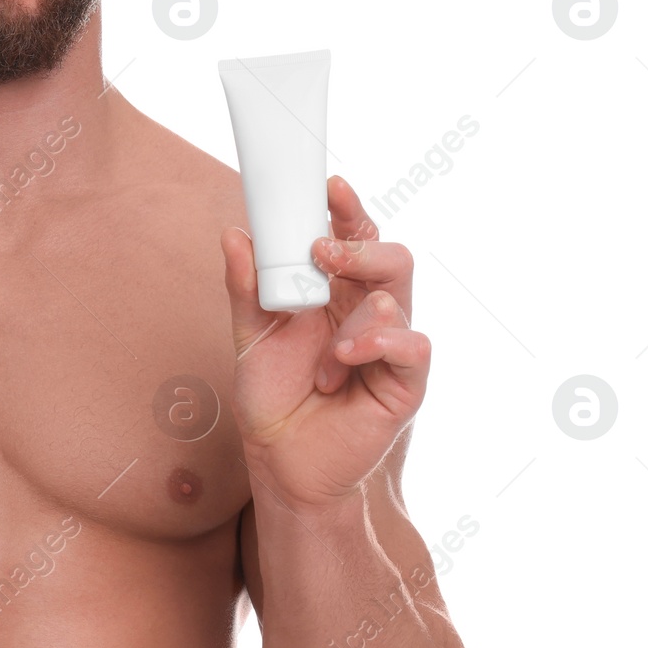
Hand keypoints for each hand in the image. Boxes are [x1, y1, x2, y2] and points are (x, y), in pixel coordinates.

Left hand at [221, 174, 429, 512]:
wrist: (282, 461)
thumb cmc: (273, 395)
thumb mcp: (249, 335)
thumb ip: (245, 286)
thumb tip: (234, 234)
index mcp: (336, 292)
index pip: (352, 237)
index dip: (347, 209)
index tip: (329, 187)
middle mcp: (368, 311)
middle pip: (390, 256)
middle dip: (359, 245)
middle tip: (321, 250)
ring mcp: (390, 345)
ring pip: (396, 297)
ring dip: (351, 317)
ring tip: (324, 357)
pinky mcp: (405, 382)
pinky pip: (413, 345)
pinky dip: (380, 342)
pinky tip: (348, 356)